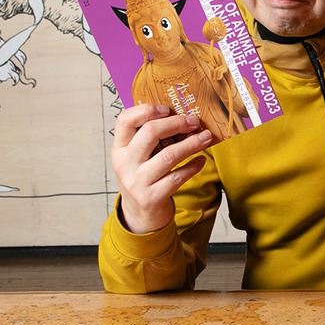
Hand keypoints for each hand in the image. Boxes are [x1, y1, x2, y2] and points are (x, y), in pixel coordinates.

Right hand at [111, 104, 212, 233]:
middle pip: (150, 132)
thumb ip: (148, 138)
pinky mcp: (152, 197)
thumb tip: (179, 115)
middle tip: (193, 122)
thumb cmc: (142, 179)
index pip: (125, 120)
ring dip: (191, 144)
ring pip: (168, 155)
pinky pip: (177, 177)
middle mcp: (124, 164)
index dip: (147, 110)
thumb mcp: (136, 158)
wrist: (139, 216)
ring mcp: (137, 182)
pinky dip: (193, 167)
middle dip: (176, 123)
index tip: (167, 109)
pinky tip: (201, 160)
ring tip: (205, 137)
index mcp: (119, 149)